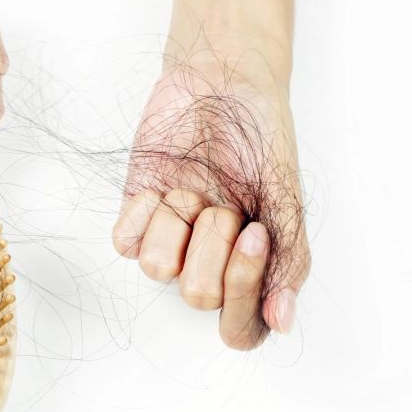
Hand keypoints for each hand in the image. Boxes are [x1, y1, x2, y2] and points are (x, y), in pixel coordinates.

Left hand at [112, 50, 310, 349]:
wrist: (223, 81)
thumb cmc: (260, 136)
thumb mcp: (286, 197)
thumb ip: (288, 260)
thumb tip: (282, 322)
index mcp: (252, 266)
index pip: (239, 330)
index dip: (242, 294)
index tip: (253, 234)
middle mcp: (209, 261)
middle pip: (199, 296)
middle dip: (212, 242)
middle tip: (224, 200)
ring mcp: (169, 238)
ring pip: (156, 271)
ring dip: (178, 222)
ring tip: (193, 189)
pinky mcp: (136, 214)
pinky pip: (123, 243)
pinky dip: (142, 212)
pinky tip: (162, 188)